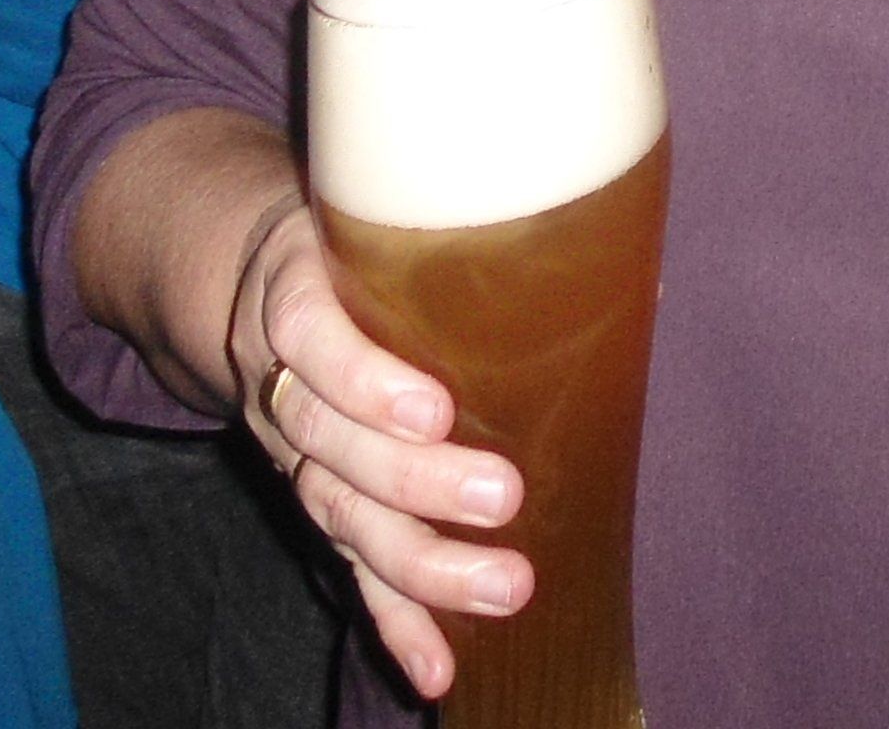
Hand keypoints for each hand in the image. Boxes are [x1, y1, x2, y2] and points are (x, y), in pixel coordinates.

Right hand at [230, 199, 525, 704]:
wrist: (258, 284)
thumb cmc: (354, 246)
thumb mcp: (380, 218)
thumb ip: (481, 242)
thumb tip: (630, 273)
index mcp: (298, 298)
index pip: (314, 341)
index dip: (366, 382)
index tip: (433, 409)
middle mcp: (287, 386)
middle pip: (334, 446)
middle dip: (415, 483)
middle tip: (501, 497)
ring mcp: (300, 457)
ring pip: (345, 518)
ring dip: (421, 566)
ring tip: (505, 589)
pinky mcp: (322, 504)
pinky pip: (351, 572)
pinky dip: (394, 624)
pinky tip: (438, 672)